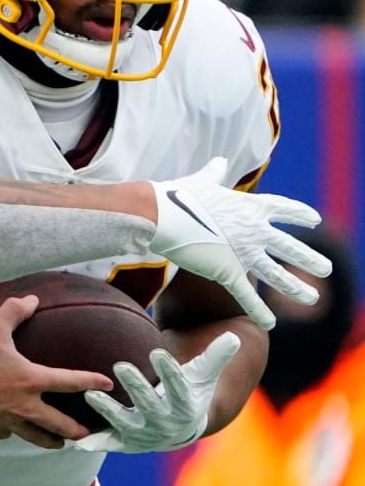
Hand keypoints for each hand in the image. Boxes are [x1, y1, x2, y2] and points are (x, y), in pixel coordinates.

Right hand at [0, 296, 112, 448]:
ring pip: (37, 437)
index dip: (92, 382)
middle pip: (59, 424)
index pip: (69, 381)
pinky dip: (12, 431)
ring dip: (51, 440)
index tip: (107, 385)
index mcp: (31, 379)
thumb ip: (14, 312)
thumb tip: (32, 300)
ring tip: (59, 443)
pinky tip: (11, 429)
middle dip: (76, 430)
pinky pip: (7, 433)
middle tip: (87, 434)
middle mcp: (25, 405)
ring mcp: (8, 420)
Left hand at [74, 331, 240, 453]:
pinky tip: (78, 441)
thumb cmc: (190, 391)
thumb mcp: (203, 375)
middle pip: (149, 404)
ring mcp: (144, 434)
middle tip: (120, 365)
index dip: (169, 371)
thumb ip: (216, 357)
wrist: (181, 427)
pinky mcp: (126, 441)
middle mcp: (165, 423)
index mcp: (185, 406)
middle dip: (136, 387)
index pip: (178, 387)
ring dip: (108, 411)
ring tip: (91, 395)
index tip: (158, 352)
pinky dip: (96, 442)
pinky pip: (110, 442)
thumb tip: (234, 337)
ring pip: (125, 423)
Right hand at [148, 157, 331, 329]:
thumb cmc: (178, 195)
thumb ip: (214, 173)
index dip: (299, 214)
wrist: (160, 214)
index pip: (283, 208)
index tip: (314, 220)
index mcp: (249, 205)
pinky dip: (259, 311)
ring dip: (296, 288)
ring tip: (312, 298)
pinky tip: (271, 323)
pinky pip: (247, 295)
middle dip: (309, 259)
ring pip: (276, 275)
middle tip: (326, 268)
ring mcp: (243, 252)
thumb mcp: (201, 180)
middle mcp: (253, 229)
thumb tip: (220, 161)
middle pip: (289, 247)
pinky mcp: (227, 271)